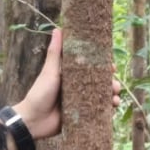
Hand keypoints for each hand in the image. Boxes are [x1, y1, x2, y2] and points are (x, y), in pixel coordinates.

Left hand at [14, 28, 122, 142]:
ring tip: (115, 99)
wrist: (33, 120)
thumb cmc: (39, 93)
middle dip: (112, 83)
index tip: (112, 65)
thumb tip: (58, 29)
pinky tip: (112, 109)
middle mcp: (79, 87)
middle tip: (115, 85)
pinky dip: (108, 110)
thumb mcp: (49, 71)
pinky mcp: (82, 115)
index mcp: (72, 75)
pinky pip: (99, 112)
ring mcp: (82, 102)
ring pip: (103, 97)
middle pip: (101, 83)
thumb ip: (55, 53)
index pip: (92, 68)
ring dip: (113, 96)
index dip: (104, 66)